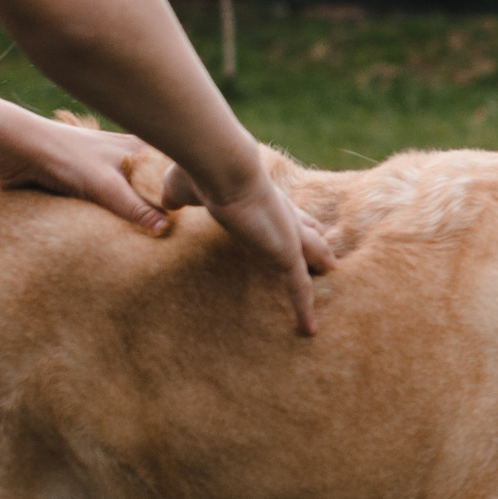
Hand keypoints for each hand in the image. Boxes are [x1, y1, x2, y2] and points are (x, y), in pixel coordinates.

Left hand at [0, 115, 172, 233]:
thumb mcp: (105, 185)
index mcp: (138, 149)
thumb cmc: (64, 156)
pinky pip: (107, 207)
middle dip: (159, 208)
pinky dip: (112, 219)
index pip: (171, 173)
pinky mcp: (85, 186)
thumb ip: (136, 207)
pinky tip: (116, 234)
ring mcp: (105, 172)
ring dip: (132, 216)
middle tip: (173, 236)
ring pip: (129, 198)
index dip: (181, 192)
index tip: (195, 214)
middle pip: (152, 188)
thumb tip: (165, 229)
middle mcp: (126, 158)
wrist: (17, 151)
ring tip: (147, 242)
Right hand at [162, 156, 336, 333]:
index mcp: (260, 196)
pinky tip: (309, 329)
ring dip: (321, 265)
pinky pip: (299, 287)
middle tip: (325, 257)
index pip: (284, 212)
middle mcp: (280, 213)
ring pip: (312, 255)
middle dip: (315, 243)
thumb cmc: (201, 173)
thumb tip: (166, 202)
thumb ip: (178, 197)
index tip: (303, 228)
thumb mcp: (181, 186)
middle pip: (307, 232)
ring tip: (331, 275)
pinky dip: (304, 308)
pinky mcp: (286, 253)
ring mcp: (287, 234)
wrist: (222, 169)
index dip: (295, 221)